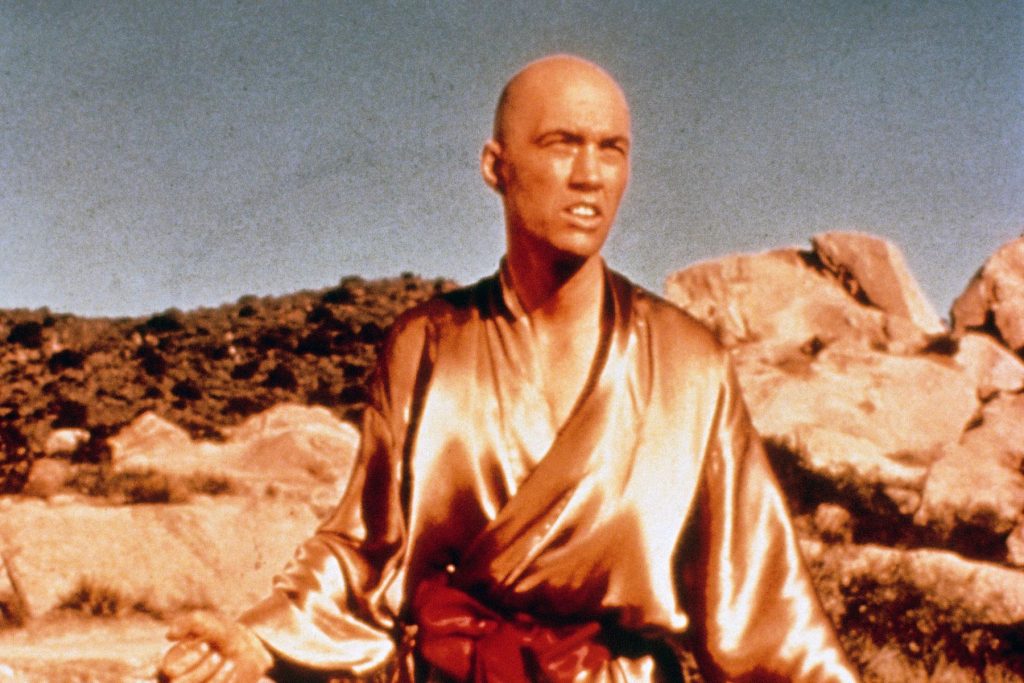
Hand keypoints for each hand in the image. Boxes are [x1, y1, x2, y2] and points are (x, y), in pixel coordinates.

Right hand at [159, 611, 273, 682]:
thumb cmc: (224, 633)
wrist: (250, 647)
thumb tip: (169, 634)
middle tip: (217, 655)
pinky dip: (228, 682)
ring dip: (217, 678)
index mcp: (176, 660)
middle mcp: (183, 677)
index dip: (186, 660)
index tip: (205, 645)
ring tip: (231, 662)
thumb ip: (189, 622)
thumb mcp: (211, 622)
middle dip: (201, 670)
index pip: (169, 669)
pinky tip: (235, 671)